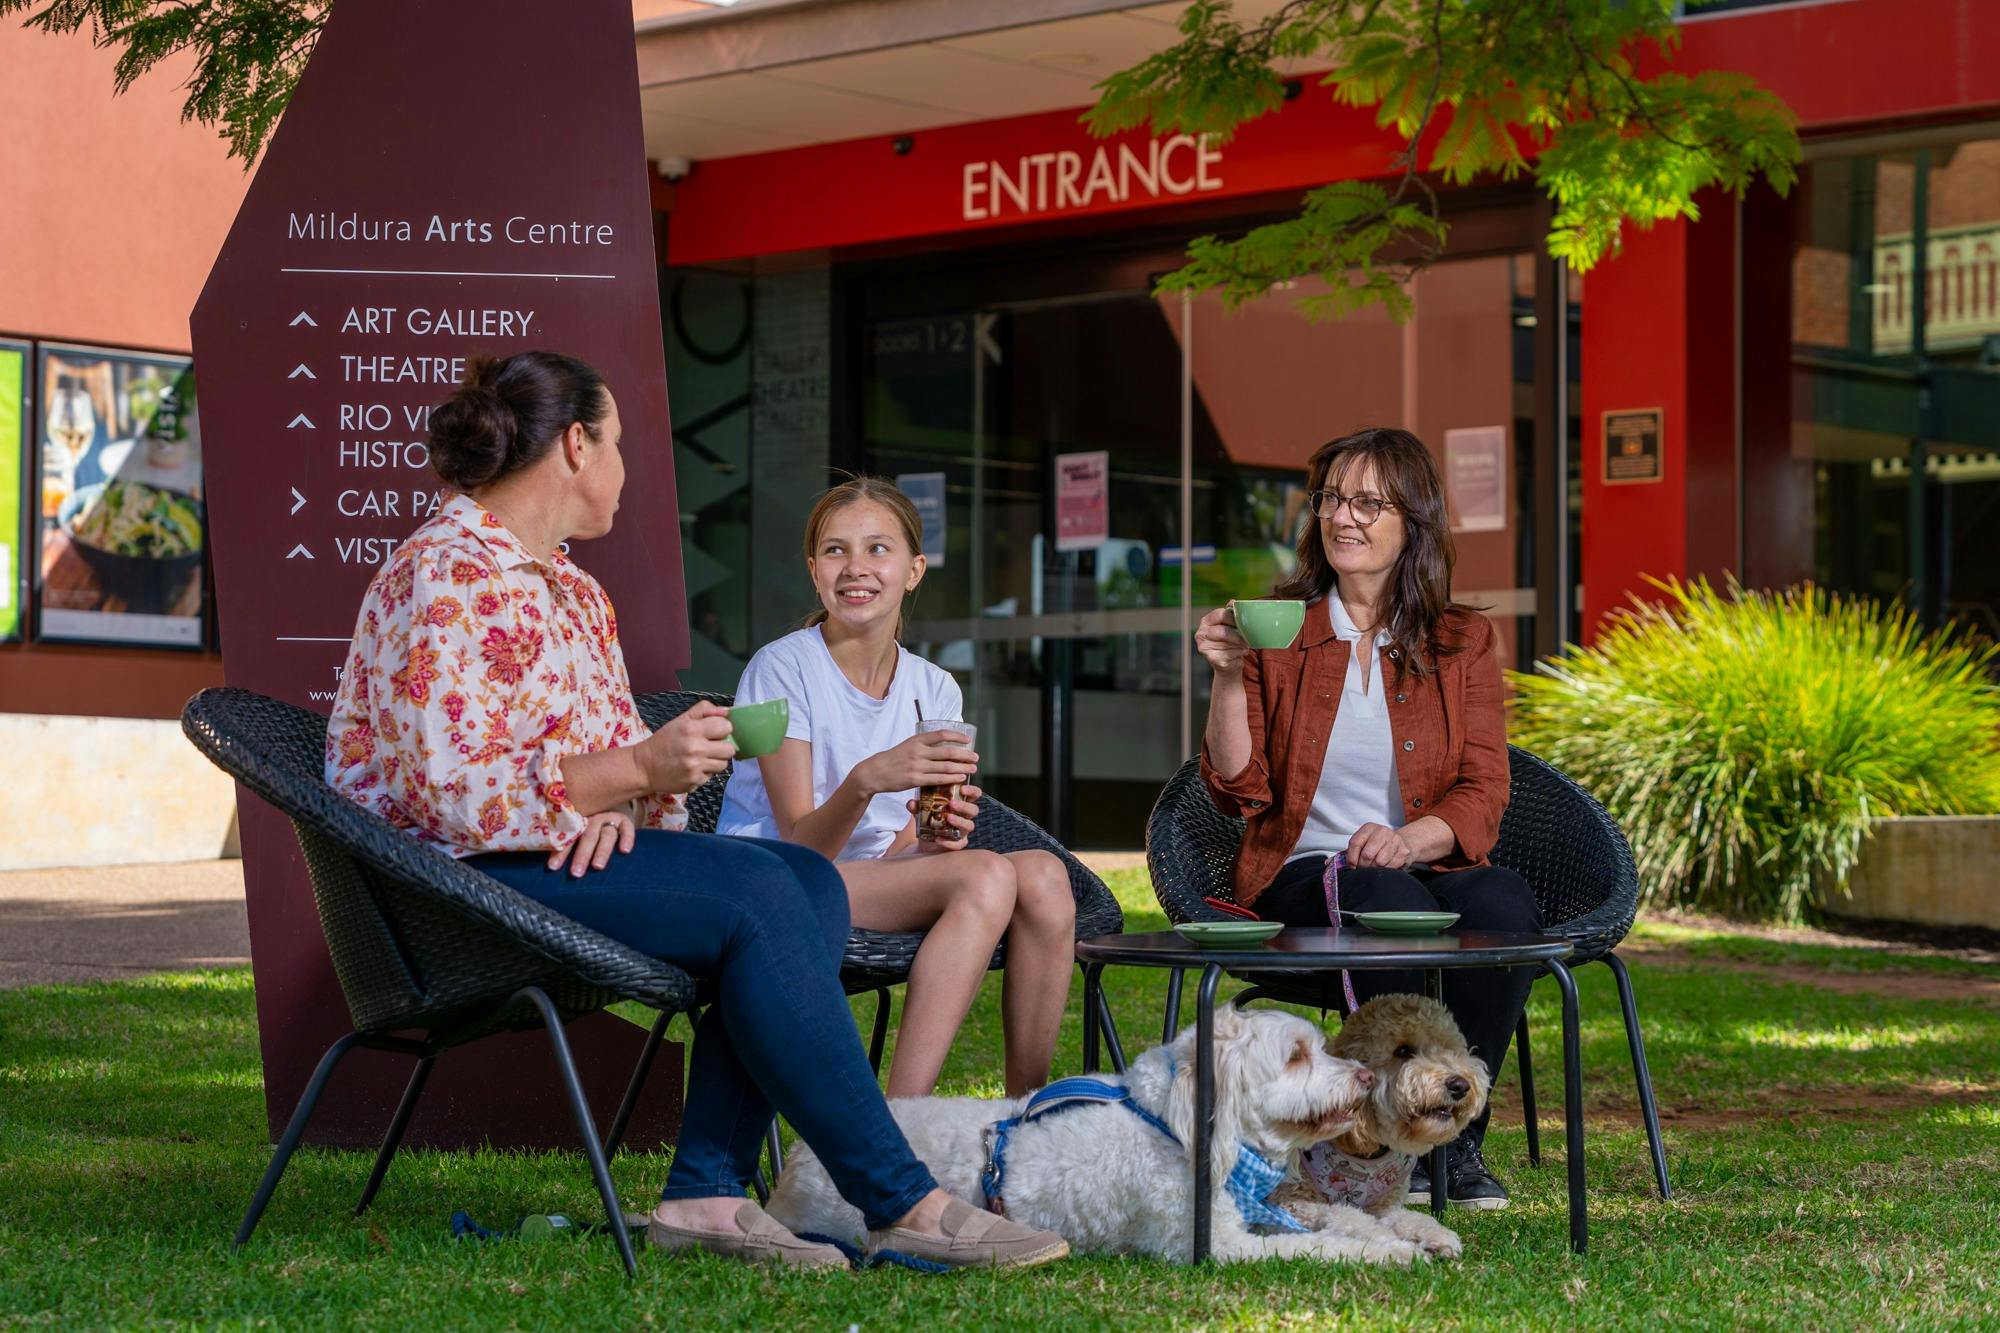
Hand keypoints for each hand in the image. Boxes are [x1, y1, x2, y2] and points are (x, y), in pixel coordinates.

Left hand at [550, 809, 635, 876]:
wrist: (608, 800)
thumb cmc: (585, 824)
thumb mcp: (576, 828)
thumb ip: (567, 841)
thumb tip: (551, 866)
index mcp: (577, 820)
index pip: (568, 837)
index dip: (560, 852)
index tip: (553, 867)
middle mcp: (592, 818)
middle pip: (587, 837)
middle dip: (581, 856)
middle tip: (576, 873)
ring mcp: (609, 818)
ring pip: (606, 835)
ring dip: (602, 851)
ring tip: (598, 867)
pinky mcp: (624, 820)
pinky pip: (627, 829)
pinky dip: (627, 838)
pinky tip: (624, 851)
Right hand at [642, 701, 735, 795]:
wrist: (644, 767)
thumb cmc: (665, 741)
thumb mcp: (681, 720)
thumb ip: (703, 710)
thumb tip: (726, 711)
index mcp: (692, 729)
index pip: (726, 727)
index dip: (722, 729)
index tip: (714, 732)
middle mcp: (695, 748)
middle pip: (729, 749)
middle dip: (722, 747)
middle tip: (710, 747)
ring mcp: (695, 767)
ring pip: (723, 764)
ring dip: (715, 761)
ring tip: (701, 758)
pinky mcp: (694, 781)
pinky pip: (711, 776)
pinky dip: (705, 773)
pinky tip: (693, 768)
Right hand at [855, 730, 977, 796]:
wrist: (875, 772)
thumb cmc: (894, 759)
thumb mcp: (907, 745)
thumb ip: (923, 745)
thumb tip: (943, 746)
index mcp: (917, 740)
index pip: (941, 734)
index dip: (957, 736)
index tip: (968, 740)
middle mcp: (918, 751)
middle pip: (948, 752)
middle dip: (965, 755)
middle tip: (975, 758)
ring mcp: (917, 766)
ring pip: (945, 767)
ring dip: (962, 768)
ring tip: (972, 769)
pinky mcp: (915, 780)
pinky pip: (937, 779)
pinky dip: (951, 778)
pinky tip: (960, 778)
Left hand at [908, 782, 979, 850]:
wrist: (924, 841)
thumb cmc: (929, 820)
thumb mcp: (922, 810)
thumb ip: (918, 806)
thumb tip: (912, 803)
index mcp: (960, 804)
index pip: (974, 794)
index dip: (972, 790)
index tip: (963, 788)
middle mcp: (965, 816)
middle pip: (974, 810)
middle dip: (964, 806)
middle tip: (952, 803)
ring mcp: (963, 831)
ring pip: (969, 826)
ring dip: (959, 821)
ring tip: (948, 818)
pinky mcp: (958, 844)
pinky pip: (958, 844)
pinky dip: (949, 842)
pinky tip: (938, 838)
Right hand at [1195, 606, 1248, 677]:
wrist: (1228, 664)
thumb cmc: (1230, 641)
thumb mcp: (1229, 626)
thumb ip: (1231, 614)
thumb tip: (1233, 602)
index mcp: (1206, 621)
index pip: (1220, 614)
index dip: (1234, 618)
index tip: (1244, 622)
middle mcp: (1201, 634)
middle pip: (1223, 631)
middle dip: (1238, 634)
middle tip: (1248, 637)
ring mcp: (1204, 647)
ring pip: (1228, 643)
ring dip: (1240, 644)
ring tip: (1245, 644)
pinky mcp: (1212, 659)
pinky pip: (1231, 653)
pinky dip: (1239, 653)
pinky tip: (1240, 652)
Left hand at [1344, 823, 1417, 869]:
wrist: (1401, 842)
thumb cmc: (1378, 844)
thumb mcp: (1364, 842)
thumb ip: (1352, 851)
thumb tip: (1338, 864)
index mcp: (1369, 828)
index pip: (1355, 843)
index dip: (1351, 858)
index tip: (1352, 866)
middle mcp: (1382, 831)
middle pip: (1367, 854)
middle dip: (1363, 865)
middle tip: (1364, 868)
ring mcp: (1394, 840)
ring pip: (1379, 862)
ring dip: (1375, 868)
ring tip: (1375, 867)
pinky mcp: (1403, 851)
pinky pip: (1390, 867)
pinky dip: (1385, 870)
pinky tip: (1385, 866)